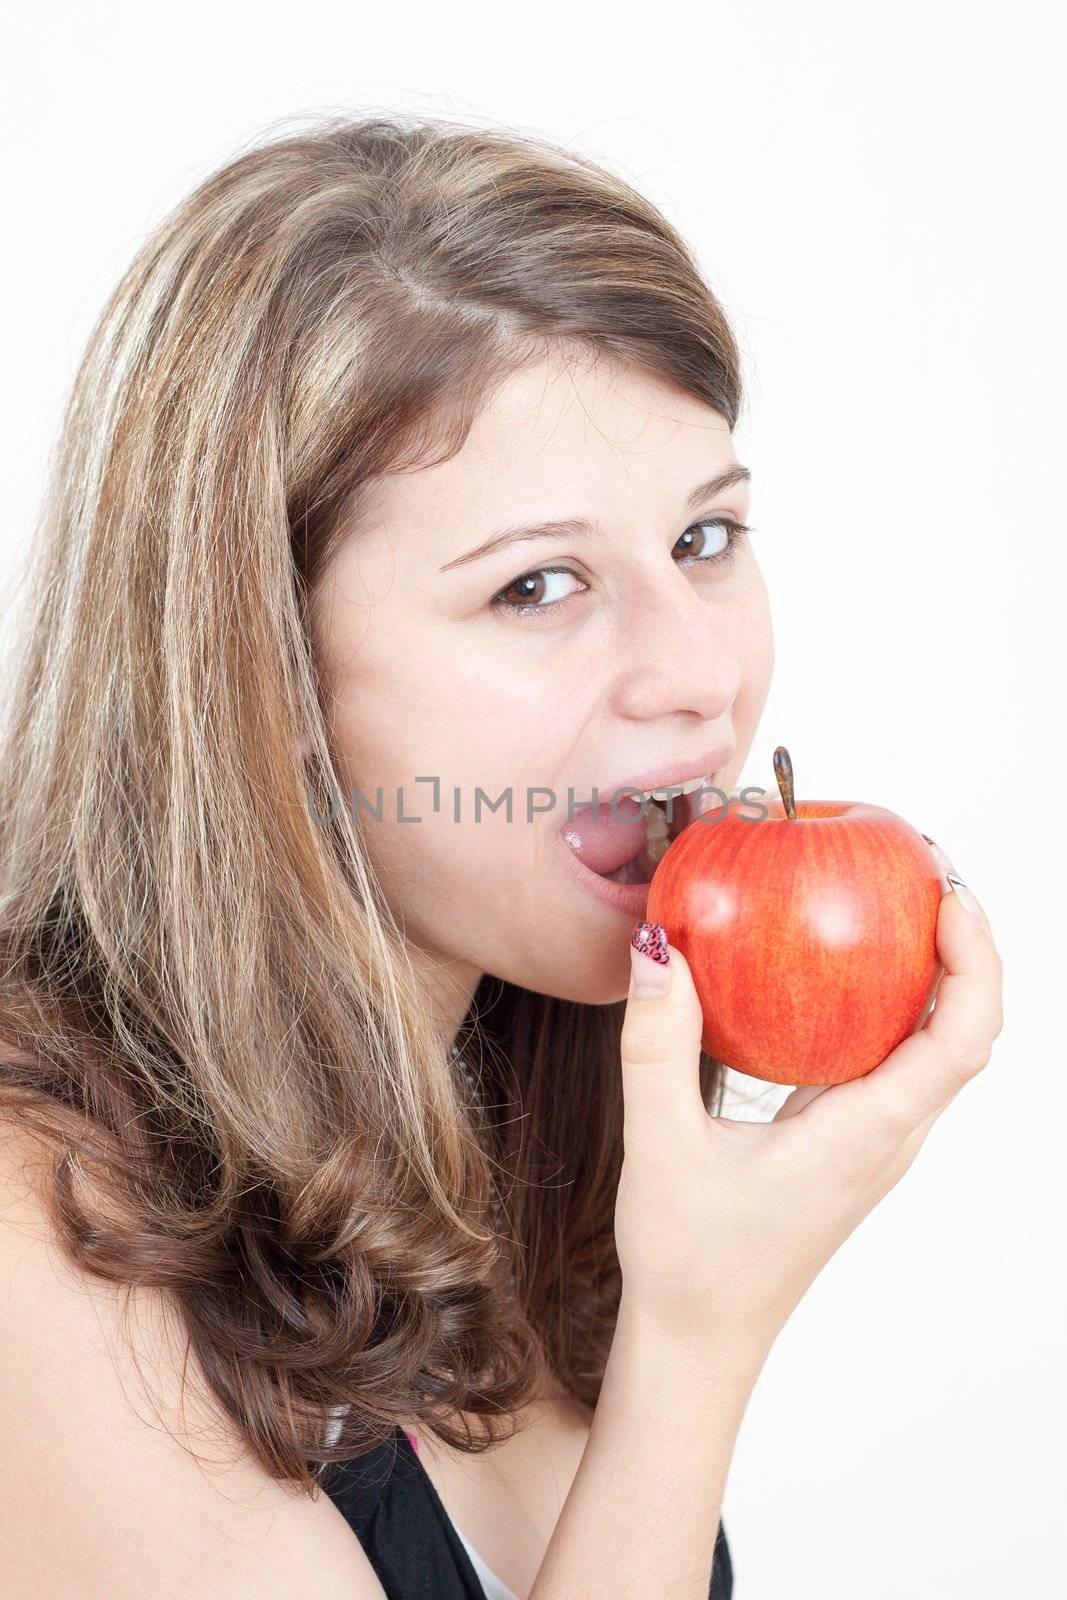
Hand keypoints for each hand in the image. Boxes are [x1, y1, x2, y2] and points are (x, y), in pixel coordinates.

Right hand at [615, 862, 1002, 1362]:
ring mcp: (876, 1145)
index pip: (960, 1041)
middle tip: (926, 873)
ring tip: (898, 903)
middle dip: (969, 950)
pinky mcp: (853, 1146)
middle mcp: (888, 1138)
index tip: (949, 896)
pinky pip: (895, 1062)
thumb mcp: (660, 1143)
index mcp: (864, 1137)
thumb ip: (656, 1045)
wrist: (700, 1337)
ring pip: (938, 1049)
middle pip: (968, 1035)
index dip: (975, 963)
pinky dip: (891, 1005)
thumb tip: (659, 947)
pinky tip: (836, 969)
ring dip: (939, 976)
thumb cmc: (689, 1257)